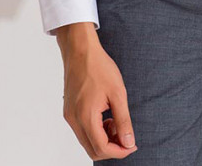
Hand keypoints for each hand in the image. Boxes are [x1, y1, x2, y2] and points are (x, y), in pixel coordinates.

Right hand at [61, 39, 138, 159]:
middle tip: (125, 134)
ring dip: (103, 139)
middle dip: (112, 148)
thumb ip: (123, 121)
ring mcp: (69, 116)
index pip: (101, 148)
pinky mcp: (68, 110)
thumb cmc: (99, 67)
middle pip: (92, 149)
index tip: (132, 145)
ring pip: (86, 141)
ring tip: (115, 121)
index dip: (119, 152)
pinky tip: (105, 116)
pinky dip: (95, 130)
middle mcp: (74, 120)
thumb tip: (129, 143)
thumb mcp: (118, 93)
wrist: (80, 49)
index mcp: (86, 116)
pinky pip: (82, 130)